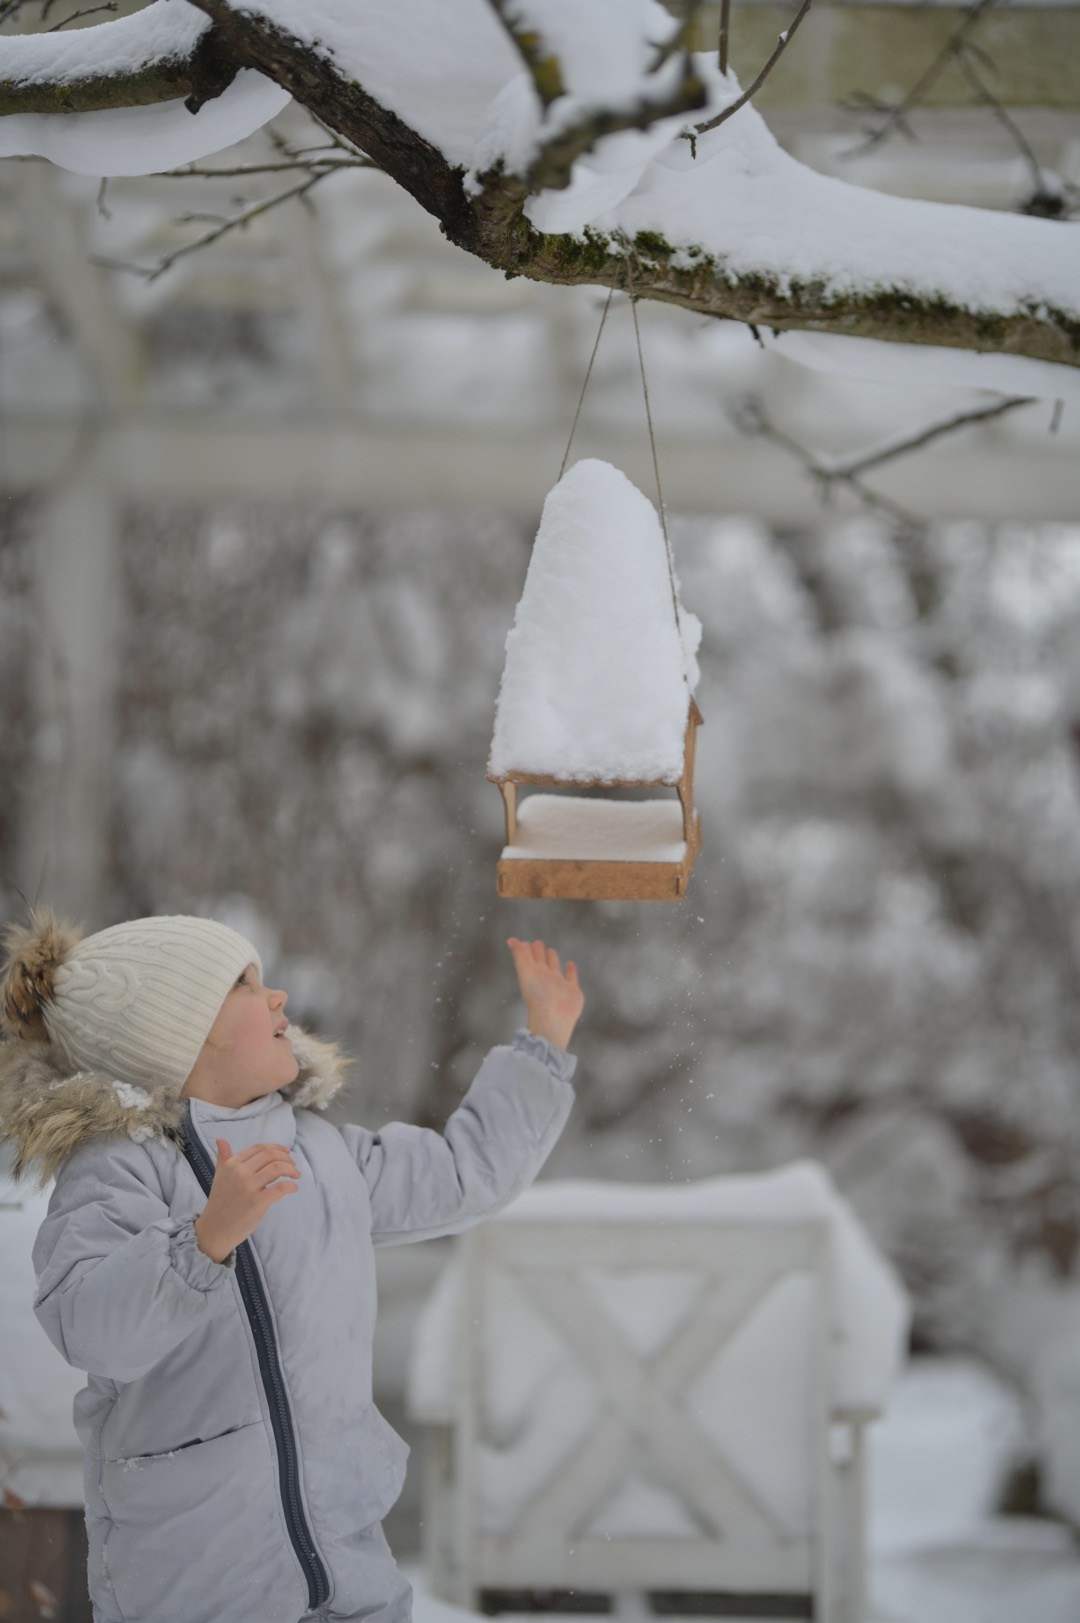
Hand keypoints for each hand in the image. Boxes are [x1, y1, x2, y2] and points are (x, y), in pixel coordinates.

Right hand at [194, 1139, 299, 1262]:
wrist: (215, 1229)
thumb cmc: (220, 1202)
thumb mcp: (220, 1176)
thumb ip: (223, 1158)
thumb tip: (220, 1139)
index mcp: (232, 1164)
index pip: (259, 1148)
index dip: (276, 1148)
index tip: (286, 1153)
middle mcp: (240, 1173)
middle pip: (270, 1156)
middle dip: (286, 1158)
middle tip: (293, 1165)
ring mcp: (249, 1187)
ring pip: (278, 1168)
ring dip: (291, 1169)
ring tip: (296, 1175)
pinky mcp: (258, 1203)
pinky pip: (281, 1188)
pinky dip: (291, 1186)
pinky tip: (293, 1188)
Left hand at [507, 938, 584, 1051]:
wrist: (552, 1019)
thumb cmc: (537, 997)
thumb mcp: (525, 972)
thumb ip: (519, 956)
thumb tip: (511, 939)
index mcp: (533, 975)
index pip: (529, 959)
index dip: (526, 950)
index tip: (525, 942)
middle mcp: (545, 979)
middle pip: (541, 963)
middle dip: (539, 953)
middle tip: (537, 942)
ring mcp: (559, 986)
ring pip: (555, 969)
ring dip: (552, 960)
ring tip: (551, 950)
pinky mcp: (572, 991)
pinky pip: (571, 978)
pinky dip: (571, 971)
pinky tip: (570, 964)